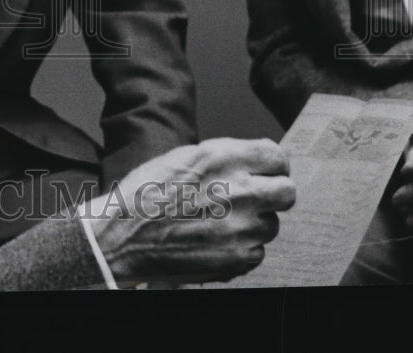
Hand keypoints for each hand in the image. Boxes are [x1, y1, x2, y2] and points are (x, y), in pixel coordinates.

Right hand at [88, 137, 294, 284]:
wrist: (125, 234)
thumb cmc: (148, 193)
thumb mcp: (185, 156)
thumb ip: (225, 156)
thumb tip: (254, 159)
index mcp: (223, 157)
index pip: (276, 156)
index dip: (272, 165)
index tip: (266, 171)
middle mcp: (239, 189)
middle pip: (287, 191)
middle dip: (273, 193)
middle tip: (255, 197)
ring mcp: (242, 226)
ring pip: (271, 223)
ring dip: (253, 223)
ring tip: (221, 221)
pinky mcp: (239, 256)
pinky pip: (257, 250)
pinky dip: (241, 247)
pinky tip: (215, 239)